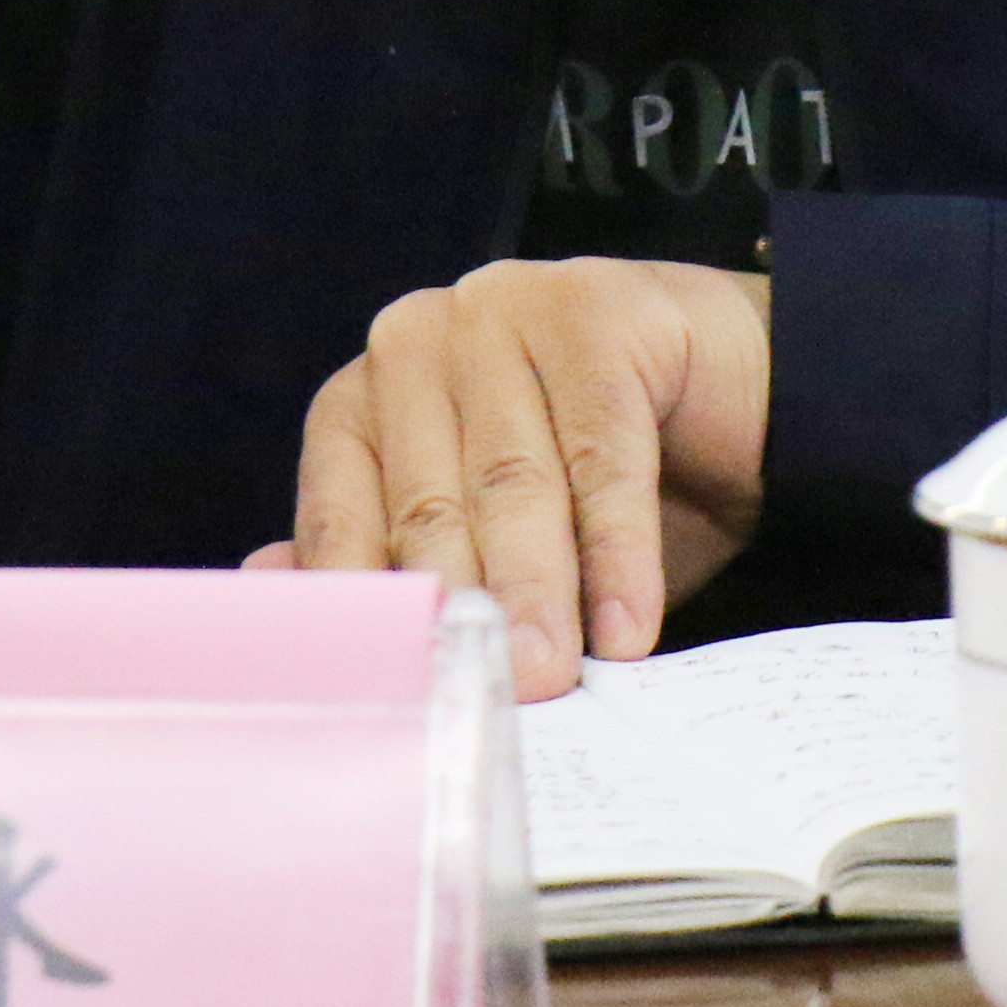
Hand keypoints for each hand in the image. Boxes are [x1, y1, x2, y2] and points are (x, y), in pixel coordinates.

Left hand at [243, 257, 769, 699]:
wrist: (728, 391)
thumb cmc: (590, 478)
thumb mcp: (491, 536)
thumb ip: (395, 561)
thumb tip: (279, 593)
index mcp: (365, 397)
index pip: (343, 516)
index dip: (372, 613)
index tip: (393, 699)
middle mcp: (416, 341)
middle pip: (431, 503)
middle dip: (463, 610)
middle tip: (488, 697)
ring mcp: (502, 309)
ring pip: (515, 479)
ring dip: (537, 588)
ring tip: (553, 674)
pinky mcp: (593, 307)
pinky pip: (605, 449)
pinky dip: (619, 548)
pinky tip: (629, 623)